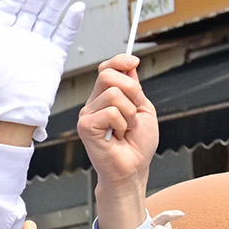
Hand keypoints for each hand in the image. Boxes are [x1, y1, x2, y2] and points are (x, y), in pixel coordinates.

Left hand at [0, 0, 83, 137]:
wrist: (12, 111)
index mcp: (1, 34)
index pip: (11, 6)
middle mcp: (20, 37)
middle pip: (32, 8)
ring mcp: (38, 45)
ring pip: (49, 18)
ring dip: (57, 3)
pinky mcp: (53, 55)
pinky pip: (64, 35)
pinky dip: (70, 22)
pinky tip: (76, 8)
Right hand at [77, 55, 155, 228]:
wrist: (133, 168)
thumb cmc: (137, 144)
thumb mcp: (143, 109)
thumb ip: (134, 88)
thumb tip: (129, 65)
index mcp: (105, 98)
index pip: (107, 68)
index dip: (120, 61)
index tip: (134, 62)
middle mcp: (93, 104)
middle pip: (108, 74)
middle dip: (131, 90)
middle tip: (134, 112)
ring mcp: (87, 115)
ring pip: (113, 94)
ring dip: (129, 114)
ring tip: (125, 129)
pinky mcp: (85, 126)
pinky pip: (111, 112)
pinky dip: (122, 124)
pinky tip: (117, 136)